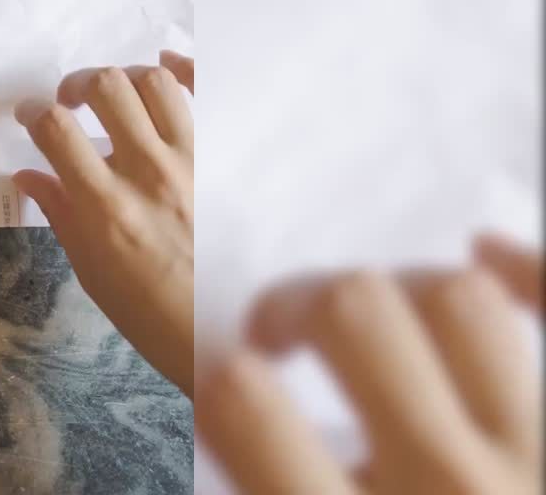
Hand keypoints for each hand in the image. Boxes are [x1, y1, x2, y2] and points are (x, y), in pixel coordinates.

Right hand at [13, 50, 193, 395]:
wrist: (230, 337)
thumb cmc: (154, 315)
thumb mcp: (92, 273)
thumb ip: (61, 215)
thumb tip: (28, 176)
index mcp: (106, 207)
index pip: (55, 129)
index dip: (32, 111)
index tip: (28, 115)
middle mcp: (149, 173)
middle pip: (105, 87)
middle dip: (76, 83)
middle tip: (69, 100)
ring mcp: (194, 163)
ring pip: (154, 83)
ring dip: (124, 77)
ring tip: (113, 95)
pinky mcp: (227, 161)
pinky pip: (209, 96)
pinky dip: (187, 69)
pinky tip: (167, 66)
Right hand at [198, 234, 542, 493]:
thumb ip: (271, 485)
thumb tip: (222, 414)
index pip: (243, 402)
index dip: (213, 363)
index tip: (220, 368)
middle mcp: (447, 487)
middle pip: (353, 314)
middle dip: (299, 303)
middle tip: (282, 334)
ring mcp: (539, 455)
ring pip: (462, 299)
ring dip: (400, 292)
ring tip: (377, 321)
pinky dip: (527, 267)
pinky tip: (489, 255)